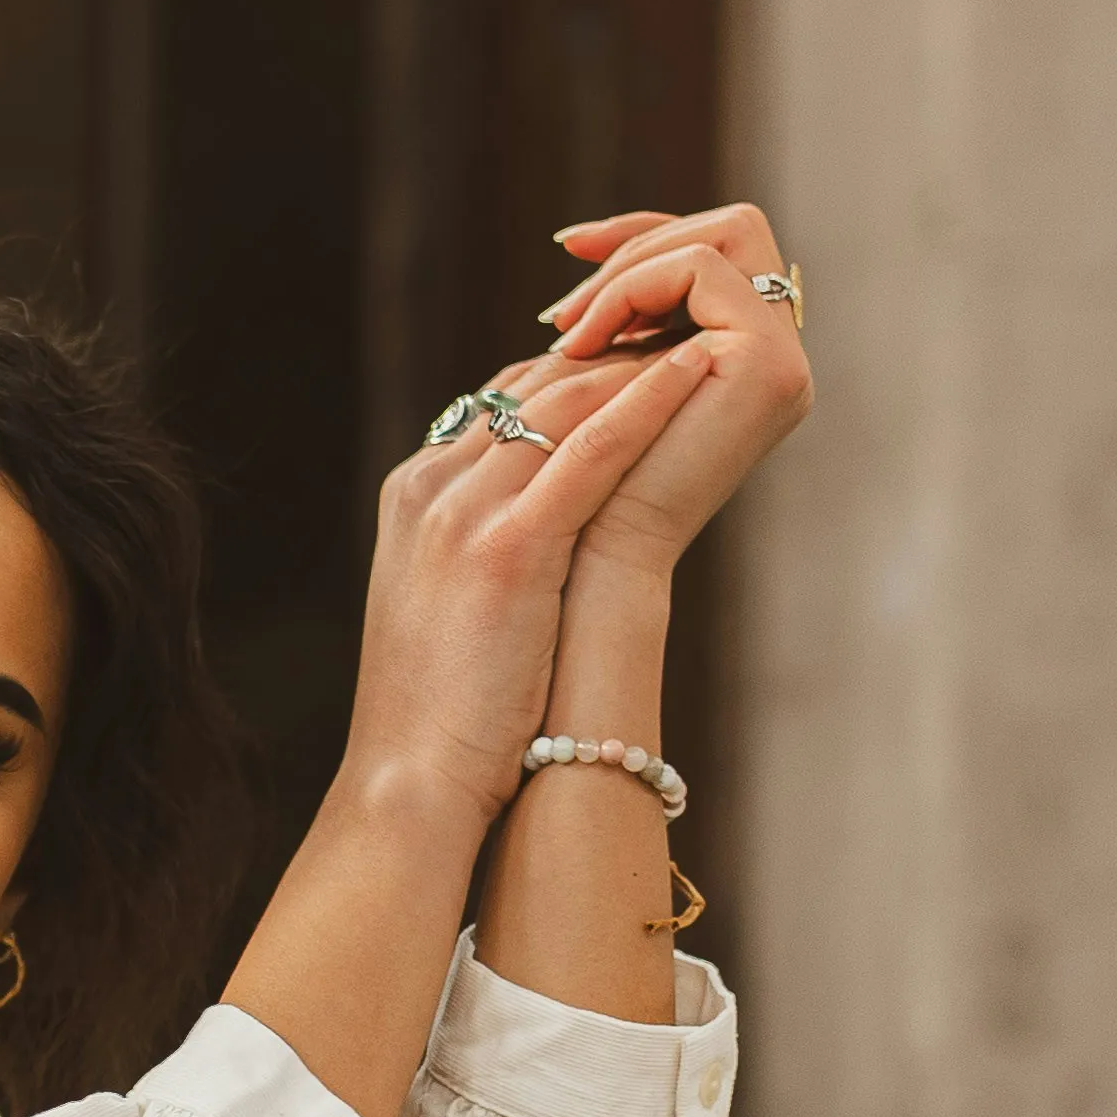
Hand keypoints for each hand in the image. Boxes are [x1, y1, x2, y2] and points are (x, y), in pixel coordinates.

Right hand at [339, 323, 719, 833]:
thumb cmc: (438, 712)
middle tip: (689, 335)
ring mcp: (463, 513)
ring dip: (639, 364)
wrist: (410, 781)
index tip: (639, 368)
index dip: (576, 376)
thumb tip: (553, 521)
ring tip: (706, 334)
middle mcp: (432, 487)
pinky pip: (589, 453)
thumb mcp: (448, 601)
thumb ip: (484, 539)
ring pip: (562, 404)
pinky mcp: (508, 549)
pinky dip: (647, 405)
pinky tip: (697, 371)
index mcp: (413, 493)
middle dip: (614, 357)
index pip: (500, 400)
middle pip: (532, 387)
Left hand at [530, 200, 812, 593]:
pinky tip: (584, 342)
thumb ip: (608, 334)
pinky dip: (633, 288)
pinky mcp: (769, 365)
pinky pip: (701, 273)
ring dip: (631, 267)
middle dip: (637, 244)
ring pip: (723, 237)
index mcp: (747, 361)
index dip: (645, 237)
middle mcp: (779, 357)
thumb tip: (578, 256)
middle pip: (733, 229)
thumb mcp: (593, 391)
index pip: (716, 258)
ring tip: (568, 328)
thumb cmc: (579, 497)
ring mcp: (783, 360)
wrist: (590, 572)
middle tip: (563, 303)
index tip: (570, 245)